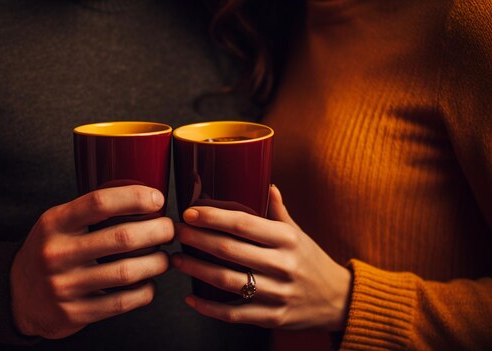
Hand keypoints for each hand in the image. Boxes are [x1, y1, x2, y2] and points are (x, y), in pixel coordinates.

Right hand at [11, 185, 172, 338]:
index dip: (135, 198)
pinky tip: (148, 283)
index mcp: (54, 223)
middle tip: (170, 229)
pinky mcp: (74, 313)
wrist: (18, 296)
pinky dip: (144, 291)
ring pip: (127, 272)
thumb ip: (89, 211)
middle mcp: (57, 253)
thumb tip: (144, 197)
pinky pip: (122, 302)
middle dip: (158, 231)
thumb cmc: (50, 251)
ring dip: (156, 263)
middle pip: (122, 238)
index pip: (99, 203)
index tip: (158, 199)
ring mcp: (65, 286)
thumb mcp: (57, 223)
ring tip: (164, 258)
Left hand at [172, 185, 350, 330]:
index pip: (244, 224)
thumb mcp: (298, 233)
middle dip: (198, 240)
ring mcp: (278, 293)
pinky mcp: (273, 317)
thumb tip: (265, 181)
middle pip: (230, 250)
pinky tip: (192, 298)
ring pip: (228, 281)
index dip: (213, 217)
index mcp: (287, 239)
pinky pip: (234, 314)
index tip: (190, 212)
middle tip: (177, 232)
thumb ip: (278, 210)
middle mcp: (283, 265)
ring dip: (197, 270)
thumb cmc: (311, 260)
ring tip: (177, 260)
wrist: (338, 300)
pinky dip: (209, 307)